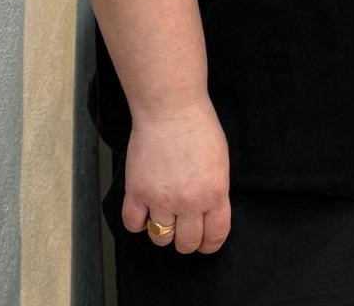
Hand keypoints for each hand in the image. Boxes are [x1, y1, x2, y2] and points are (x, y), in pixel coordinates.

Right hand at [121, 99, 231, 254]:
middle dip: (187, 240)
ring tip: (164, 217)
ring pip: (161, 238)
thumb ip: (215, 191)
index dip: (210, 243)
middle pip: (187, 242)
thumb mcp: (220, 162)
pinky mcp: (137, 192)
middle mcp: (188, 201)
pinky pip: (133, 224)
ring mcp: (161, 199)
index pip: (215, 235)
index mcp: (214, 192)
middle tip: (184, 230)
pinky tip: (144, 211)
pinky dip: (138, 223)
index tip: (206, 243)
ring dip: (163, 232)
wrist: (171, 108)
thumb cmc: (198, 127)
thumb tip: (209, 213)